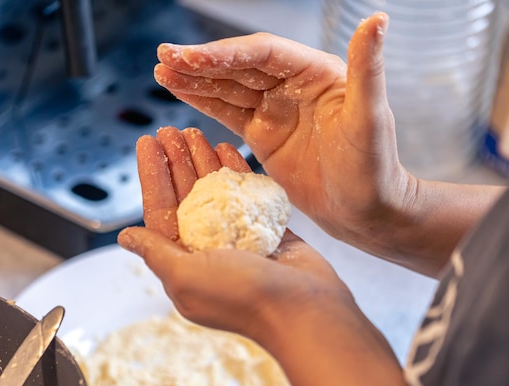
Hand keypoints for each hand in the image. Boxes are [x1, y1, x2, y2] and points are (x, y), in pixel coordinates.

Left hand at [118, 127, 418, 385]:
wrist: (304, 309)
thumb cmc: (241, 297)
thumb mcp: (185, 276)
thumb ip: (155, 252)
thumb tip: (125, 236)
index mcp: (182, 260)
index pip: (159, 209)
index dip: (151, 174)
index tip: (146, 142)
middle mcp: (206, 248)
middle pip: (185, 195)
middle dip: (176, 162)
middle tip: (170, 130)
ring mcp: (236, 238)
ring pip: (214, 191)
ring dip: (203, 161)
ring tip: (194, 132)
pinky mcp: (264, 230)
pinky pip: (245, 194)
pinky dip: (235, 171)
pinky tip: (226, 148)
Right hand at [153, 13, 414, 248]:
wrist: (366, 210)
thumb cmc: (375, 168)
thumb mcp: (371, 119)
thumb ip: (368, 70)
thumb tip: (378, 20)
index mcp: (316, 73)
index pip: (263, 54)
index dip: (226, 54)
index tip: (192, 57)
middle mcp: (292, 85)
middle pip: (239, 66)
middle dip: (201, 62)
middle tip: (165, 56)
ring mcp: (275, 109)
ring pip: (229, 87)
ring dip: (195, 78)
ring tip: (162, 70)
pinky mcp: (263, 134)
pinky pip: (228, 113)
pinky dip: (203, 101)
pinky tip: (179, 91)